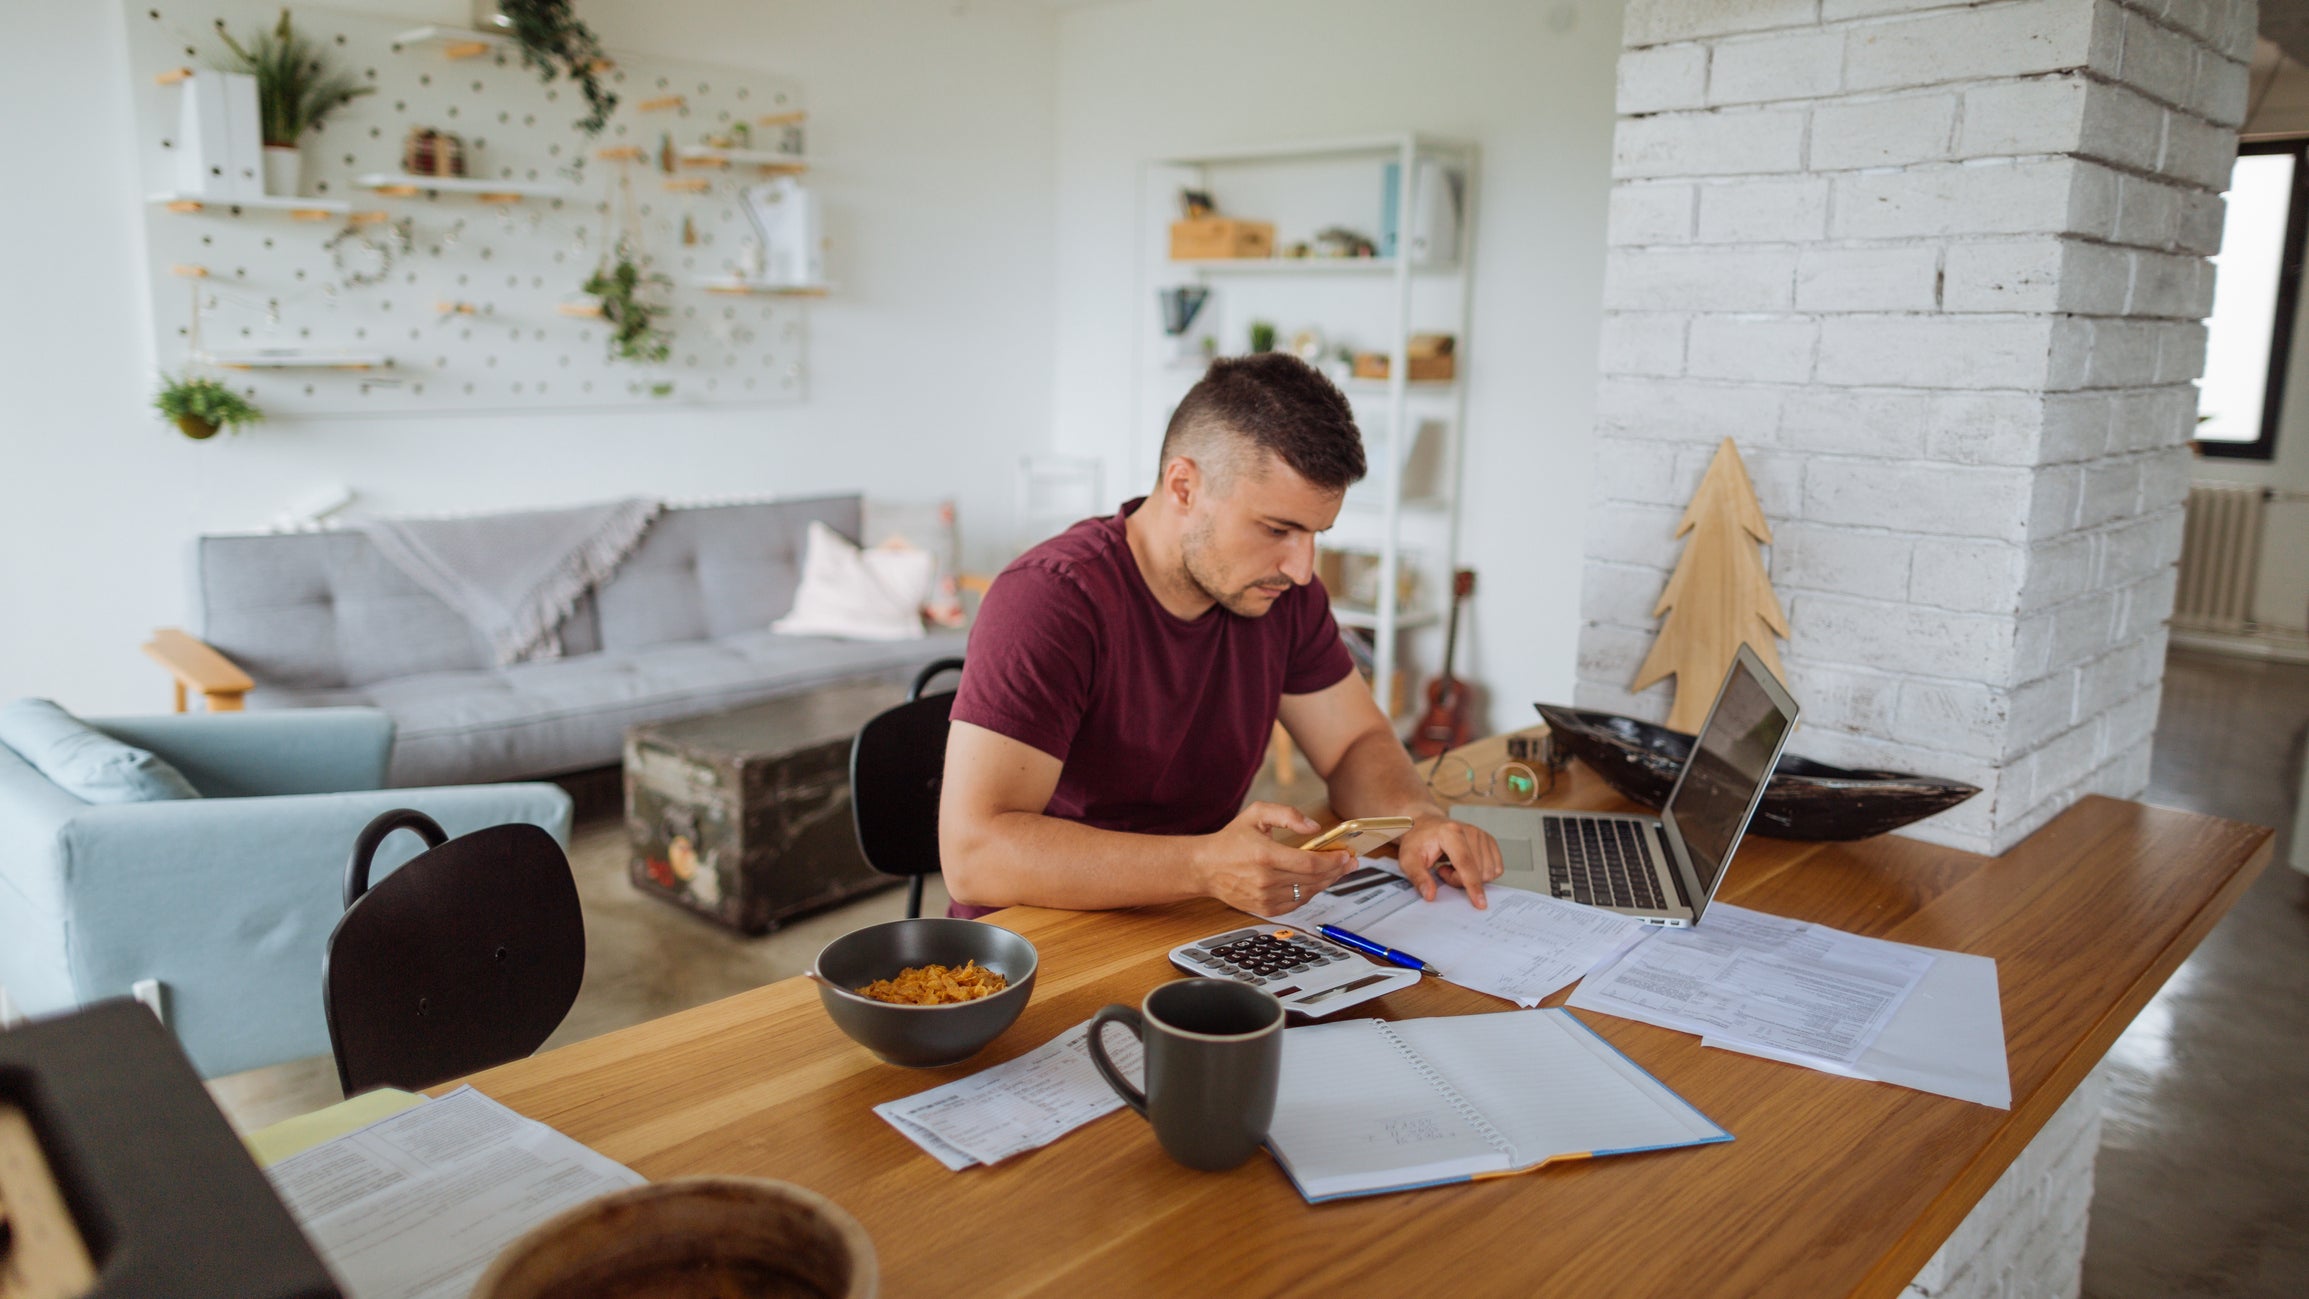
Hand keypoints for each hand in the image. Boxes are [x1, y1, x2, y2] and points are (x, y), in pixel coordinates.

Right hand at [1193, 802, 1357, 915]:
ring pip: (1308, 893)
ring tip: (1336, 871)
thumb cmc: (1231, 840)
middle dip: (1337, 871)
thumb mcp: (1257, 814)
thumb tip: (1314, 827)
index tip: (1347, 855)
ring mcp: (1265, 898)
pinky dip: (1310, 893)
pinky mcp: (1264, 909)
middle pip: (1314, 880)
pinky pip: (1297, 904)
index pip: (1310, 864)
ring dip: (1326, 883)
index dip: (1333, 861)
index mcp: (1265, 855)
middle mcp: (1266, 880)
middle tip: (1349, 863)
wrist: (1205, 867)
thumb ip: (1288, 814)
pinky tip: (1316, 883)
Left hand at [1396, 814, 1504, 908]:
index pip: (1465, 863)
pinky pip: (1495, 869)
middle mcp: (1470, 831)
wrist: (1426, 825)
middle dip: (1460, 880)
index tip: (1479, 903)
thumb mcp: (1408, 859)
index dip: (1473, 885)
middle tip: (1442, 870)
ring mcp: (1482, 835)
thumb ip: (1418, 877)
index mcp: (1450, 832)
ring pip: (1488, 872)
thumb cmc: (1418, 841)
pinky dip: (1481, 873)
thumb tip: (1430, 895)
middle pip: (1477, 871)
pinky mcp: (1489, 840)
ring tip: (1452, 865)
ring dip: (1471, 877)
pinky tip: (1465, 865)